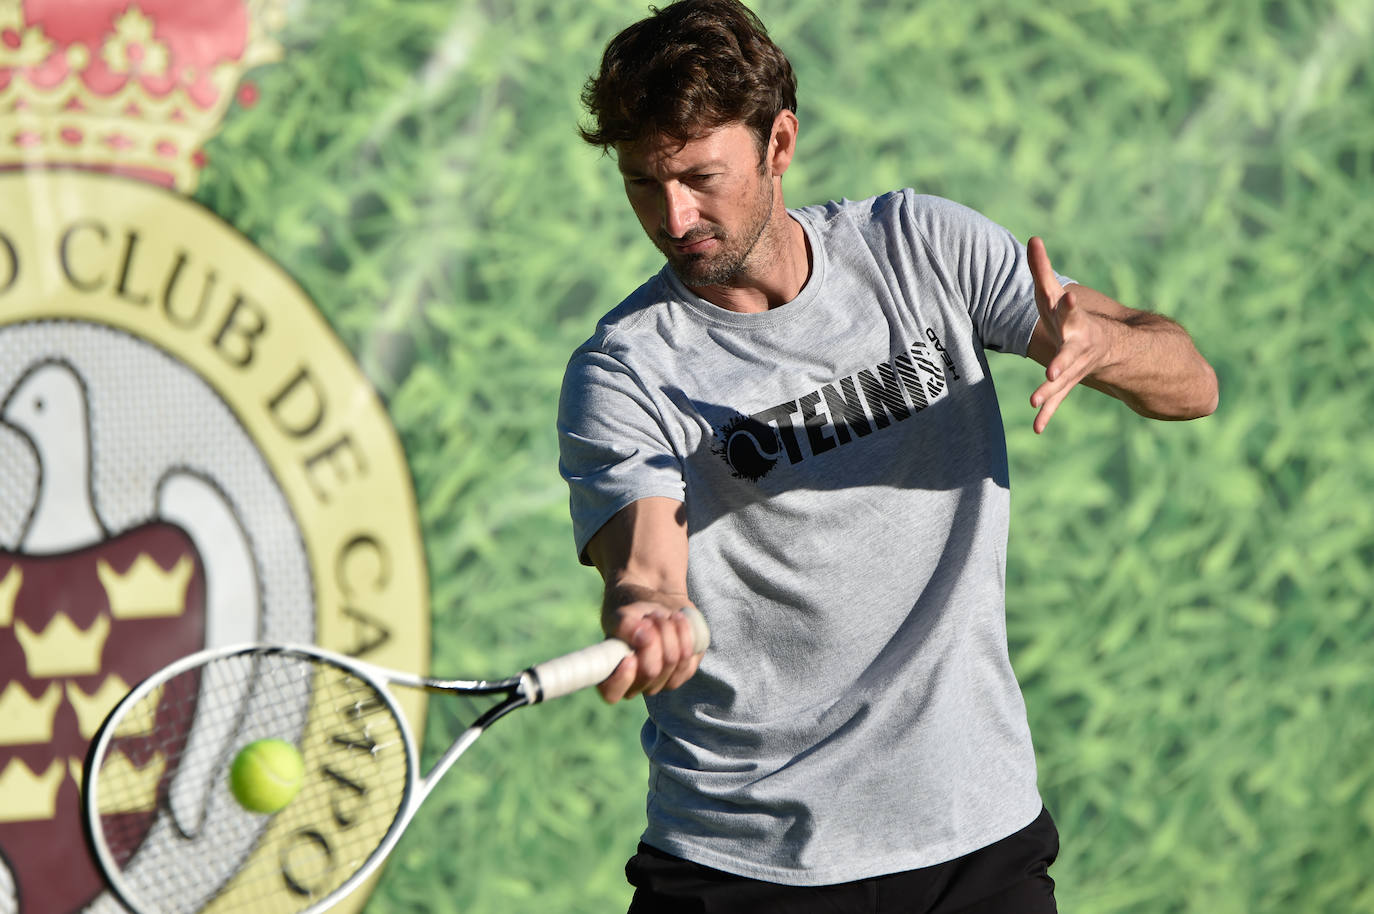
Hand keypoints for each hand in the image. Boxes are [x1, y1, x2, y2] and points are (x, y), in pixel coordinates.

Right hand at [598, 601, 702, 702]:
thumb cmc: (633, 612)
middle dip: (653, 637)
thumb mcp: (622, 614)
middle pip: (651, 671)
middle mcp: (637, 684)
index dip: (622, 679)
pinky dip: (684, 633)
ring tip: (661, 615)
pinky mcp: (684, 672)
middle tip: (650, 617)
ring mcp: (662, 682)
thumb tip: (642, 637)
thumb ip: (624, 626)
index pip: (612, 693)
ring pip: (672, 661)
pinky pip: (688, 657)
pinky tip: (677, 620)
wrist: (657, 604)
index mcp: (612, 674)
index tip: (630, 656)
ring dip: (669, 631)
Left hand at [1026, 237, 1117, 433]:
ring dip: (1049, 390)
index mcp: (1073, 320)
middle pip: (1070, 352)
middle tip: (1052, 371)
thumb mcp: (1054, 293)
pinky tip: (1037, 429)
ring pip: (1063, 380)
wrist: (1101, 344)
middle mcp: (1079, 344)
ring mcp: (1075, 366)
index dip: (1069, 303)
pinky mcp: (1068, 382)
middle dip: (1063, 360)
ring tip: (1034, 400)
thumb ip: (1042, 268)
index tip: (1068, 297)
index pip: (1069, 309)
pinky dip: (1048, 413)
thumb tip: (1033, 238)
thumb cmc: (1066, 314)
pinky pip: (1059, 400)